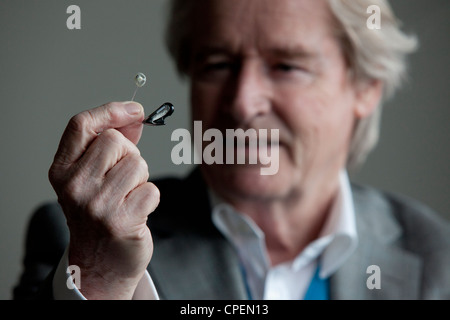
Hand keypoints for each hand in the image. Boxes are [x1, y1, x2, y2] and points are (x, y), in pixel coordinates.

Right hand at [49, 102, 159, 298]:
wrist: (100, 261)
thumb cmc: (100, 215)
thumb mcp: (93, 177)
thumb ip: (112, 145)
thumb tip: (135, 116)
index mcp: (61, 171)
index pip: (81, 125)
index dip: (111, 111)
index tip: (135, 110)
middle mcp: (73, 186)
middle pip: (116, 141)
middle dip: (130, 155)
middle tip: (124, 180)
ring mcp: (96, 205)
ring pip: (137, 164)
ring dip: (141, 178)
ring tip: (128, 197)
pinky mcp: (120, 220)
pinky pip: (151, 189)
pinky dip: (150, 198)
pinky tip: (137, 212)